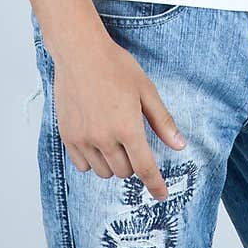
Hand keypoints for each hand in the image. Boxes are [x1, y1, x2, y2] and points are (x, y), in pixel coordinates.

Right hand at [52, 35, 186, 201]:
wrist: (80, 52)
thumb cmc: (115, 66)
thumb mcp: (146, 90)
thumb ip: (162, 121)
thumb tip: (179, 145)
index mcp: (127, 127)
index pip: (145, 168)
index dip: (155, 185)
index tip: (161, 195)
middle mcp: (104, 138)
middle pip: (124, 171)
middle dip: (133, 163)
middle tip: (132, 140)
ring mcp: (83, 139)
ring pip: (103, 171)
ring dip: (113, 163)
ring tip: (113, 138)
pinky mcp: (68, 136)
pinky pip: (83, 165)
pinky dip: (93, 160)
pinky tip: (97, 141)